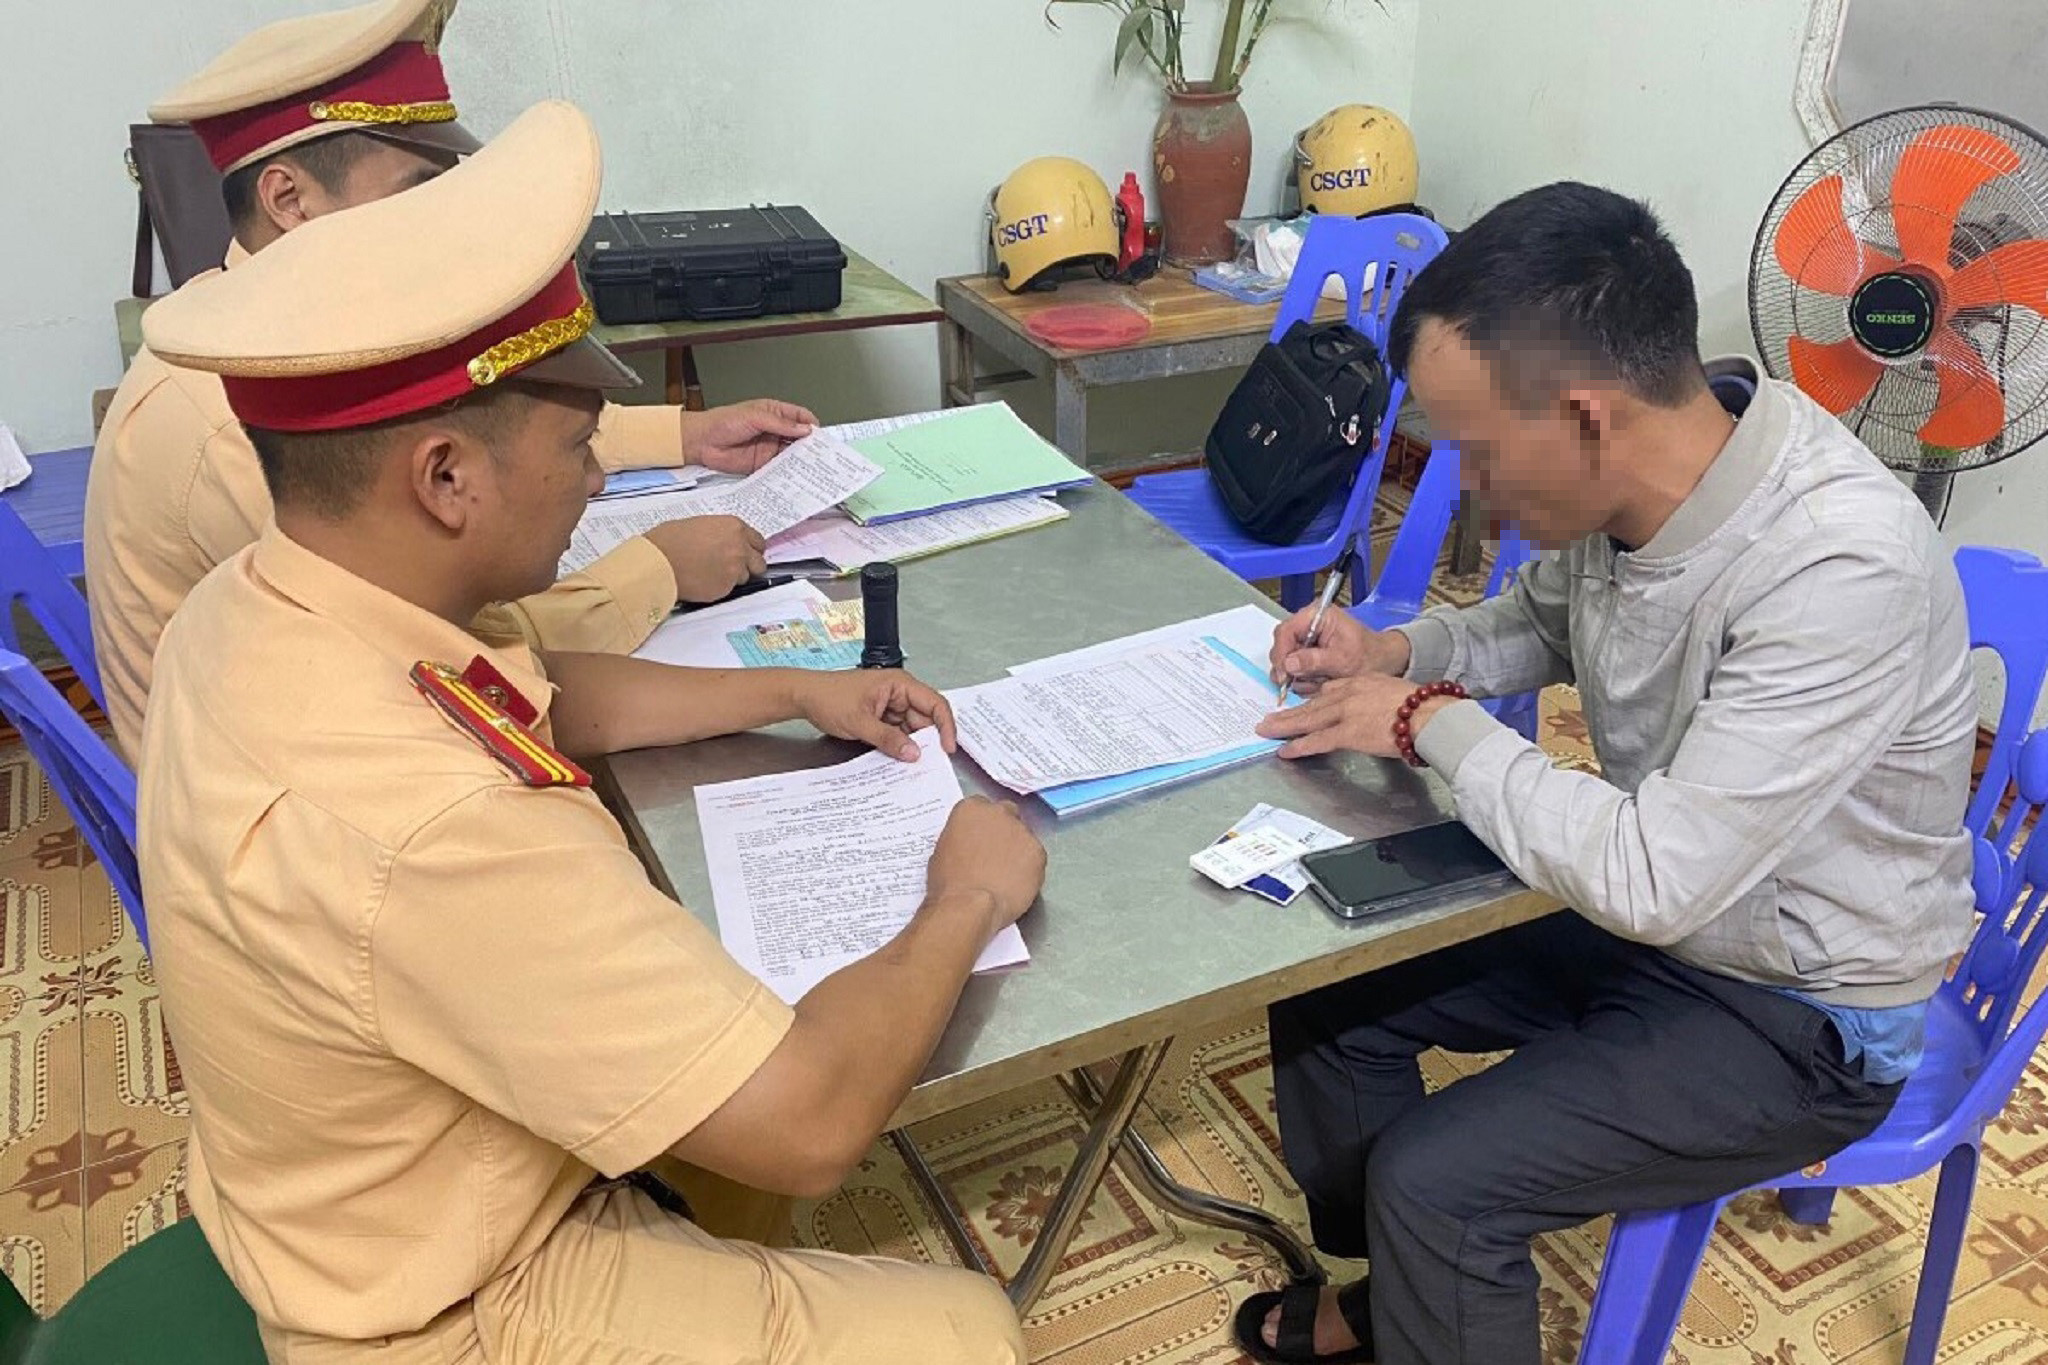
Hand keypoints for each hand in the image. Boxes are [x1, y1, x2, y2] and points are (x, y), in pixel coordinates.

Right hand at [642, 515, 766, 603]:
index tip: (745, 554)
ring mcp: (735, 569)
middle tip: (731, 567)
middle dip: (748, 566)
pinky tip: (702, 581)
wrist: (657, 562)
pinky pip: (729, 590)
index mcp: (734, 527)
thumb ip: (719, 533)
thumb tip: (723, 542)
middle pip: (759, 563)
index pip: (758, 541)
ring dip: (732, 578)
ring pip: (744, 578)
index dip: (750, 549)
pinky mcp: (725, 588)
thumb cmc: (668, 541)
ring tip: (710, 573)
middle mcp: (740, 548)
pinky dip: (718, 588)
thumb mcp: (699, 525)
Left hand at [683, 398, 818, 474]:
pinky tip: (795, 476)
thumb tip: (805, 429)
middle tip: (822, 454)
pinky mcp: (763, 464)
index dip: (812, 426)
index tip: (822, 436)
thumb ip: (780, 424)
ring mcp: (770, 448)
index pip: (800, 417)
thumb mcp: (754, 417)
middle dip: (811, 445)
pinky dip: (789, 473)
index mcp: (774, 413)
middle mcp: (775, 430)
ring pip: (792, 455)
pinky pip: (780, 469)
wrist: (702, 442)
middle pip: (800, 438)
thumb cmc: (723, 422)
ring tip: (812, 467)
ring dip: (801, 460)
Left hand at [794, 669, 957, 760]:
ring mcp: (891, 705)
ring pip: (912, 728)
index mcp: (899, 684)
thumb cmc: (828, 697)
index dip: (946, 726)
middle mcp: (899, 693)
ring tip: (912, 764)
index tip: (948, 748)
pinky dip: (900, 745)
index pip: (935, 703)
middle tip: (929, 763)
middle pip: (926, 718)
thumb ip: (888, 739)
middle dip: (928, 740)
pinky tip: (898, 758)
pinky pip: (898, 733)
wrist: (804, 697)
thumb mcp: (859, 722)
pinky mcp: (882, 717)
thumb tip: (913, 753)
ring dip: (912, 745)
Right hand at [926, 797, 1045, 934]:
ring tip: (1006, 874)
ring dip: (1017, 850)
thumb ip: (961, 837)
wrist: (969, 904)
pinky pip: (1035, 857)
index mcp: (972, 808)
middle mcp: (999, 812)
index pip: (981, 807)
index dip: (982, 826)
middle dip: (1003, 831)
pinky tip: (1016, 883)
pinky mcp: (1039, 852)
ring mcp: (1022, 831)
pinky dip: (1028, 868)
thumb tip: (969, 844)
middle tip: (995, 855)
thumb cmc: (948, 881)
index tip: (980, 840)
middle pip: (1007, 815)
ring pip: (1023, 837)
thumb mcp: (942, 849)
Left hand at [1256, 674, 1461, 759]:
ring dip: (1284, 726)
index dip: (1311, 700)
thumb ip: (1378, 698)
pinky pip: (1317, 740)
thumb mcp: (1395, 690)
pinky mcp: (1348, 733)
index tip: (1299, 704)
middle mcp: (1349, 693)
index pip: (1329, 689)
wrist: (1429, 714)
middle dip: (1288, 712)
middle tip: (1268, 718)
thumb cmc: (1422, 706)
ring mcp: (1346, 712)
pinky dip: (1298, 746)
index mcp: (1361, 681)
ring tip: (1266, 730)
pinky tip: (1285, 750)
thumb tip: (1376, 711)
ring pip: (1308, 719)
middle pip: (1312, 704)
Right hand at [1268, 606, 1410, 696]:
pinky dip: (1305, 680)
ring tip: (1321, 680)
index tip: (1283, 674)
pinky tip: (1320, 680)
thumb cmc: (1369, 655)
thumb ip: (1314, 660)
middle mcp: (1309, 624)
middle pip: (1282, 645)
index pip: (1286, 631)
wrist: (1382, 663)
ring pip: (1287, 660)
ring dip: (1300, 676)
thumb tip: (1289, 663)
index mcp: (1317, 615)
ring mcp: (1307, 640)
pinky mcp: (1307, 653)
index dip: (1281, 653)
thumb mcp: (1342, 659)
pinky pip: (1295, 669)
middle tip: (1297, 683)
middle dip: (1289, 667)